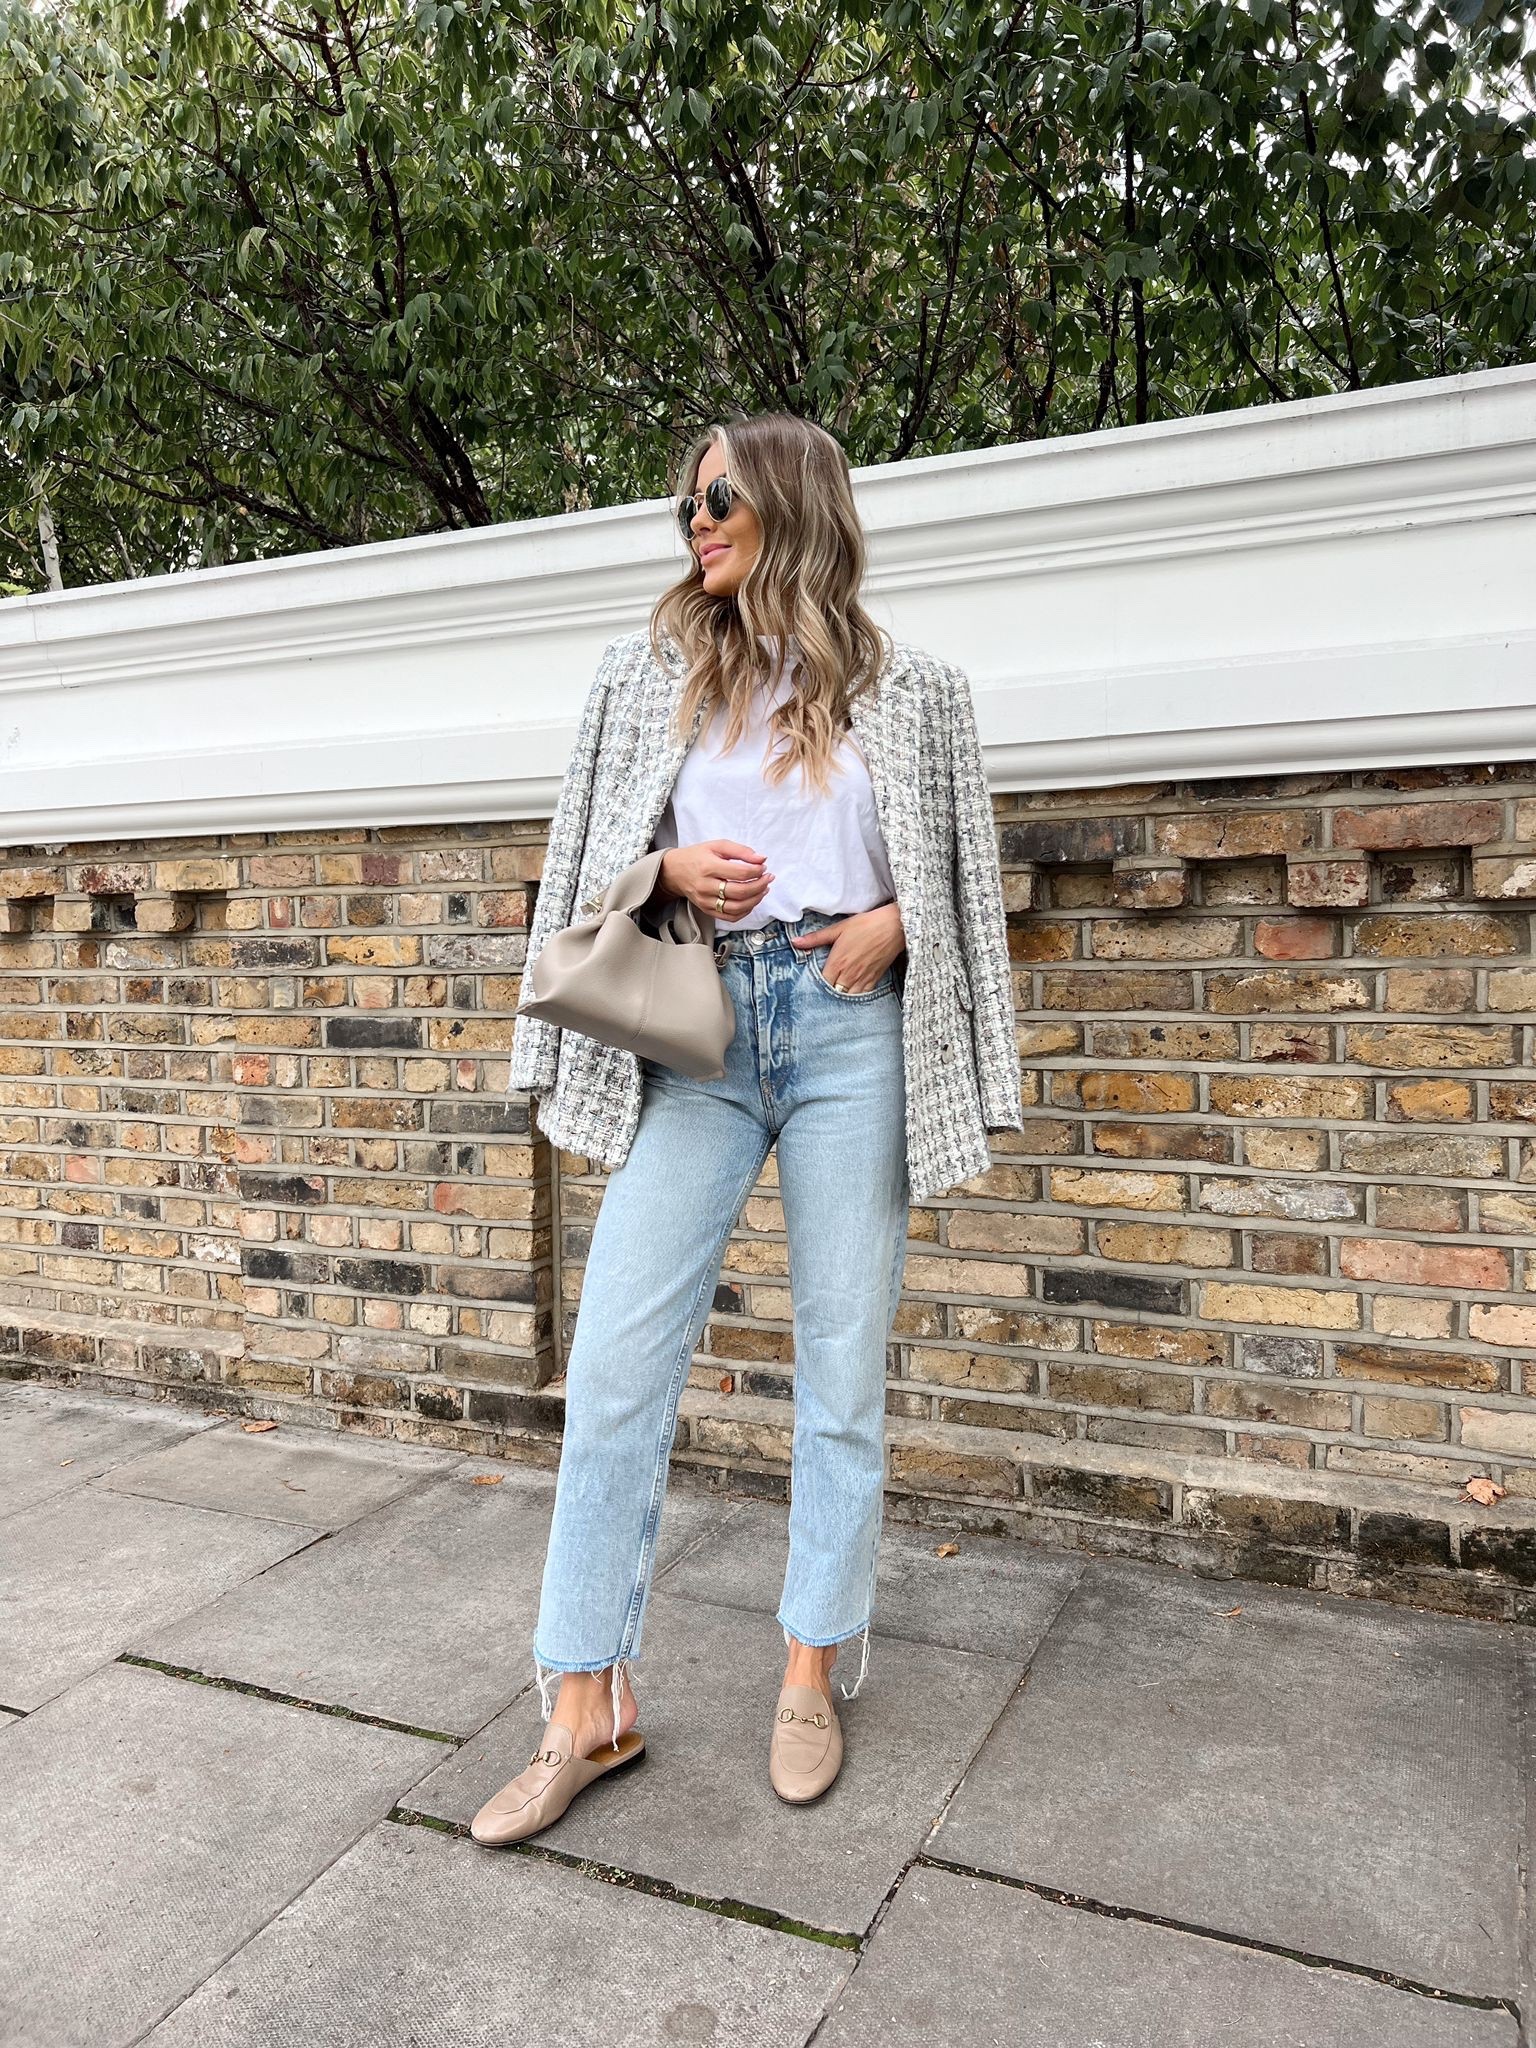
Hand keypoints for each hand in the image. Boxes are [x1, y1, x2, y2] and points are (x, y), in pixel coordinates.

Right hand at [654, 839, 774, 920]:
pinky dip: (745, 911)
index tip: (763, 867)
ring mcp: (706, 901)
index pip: (741, 872)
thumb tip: (761, 859)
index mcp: (709, 866)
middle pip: (741, 892)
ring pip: (737, 907)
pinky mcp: (706, 910)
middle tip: (768, 878)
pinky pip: (730, 916)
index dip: (757, 870)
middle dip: (760, 885)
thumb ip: (740, 851)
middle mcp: (706, 886)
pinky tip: (751, 901)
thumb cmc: (697, 856)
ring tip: (763, 890)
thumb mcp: (717, 846)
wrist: (674, 871)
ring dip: (756, 900)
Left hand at [788, 902, 905, 991]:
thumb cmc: (865, 925)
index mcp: (837, 963)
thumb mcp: (838, 929)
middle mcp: (849, 974)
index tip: (811, 985)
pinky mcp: (874, 979)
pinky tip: (850, 994)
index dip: (815, 986)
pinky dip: (855, 997)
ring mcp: (862, 979)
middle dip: (827, 994)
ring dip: (840, 997)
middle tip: (821, 993)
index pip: (821, 983)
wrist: (893, 927)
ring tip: (834, 996)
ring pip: (847, 998)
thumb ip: (815, 938)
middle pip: (833, 994)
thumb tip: (795, 942)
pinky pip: (862, 996)